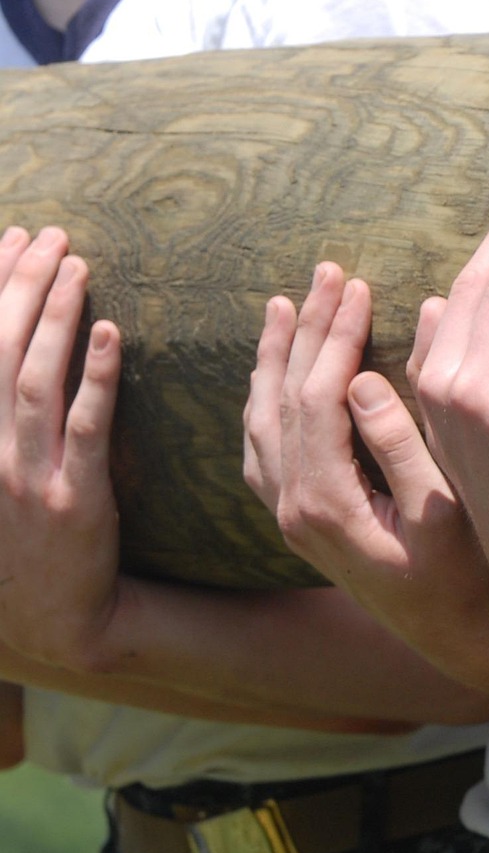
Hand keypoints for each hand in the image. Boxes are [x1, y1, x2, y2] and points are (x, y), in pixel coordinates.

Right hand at [0, 226, 122, 669]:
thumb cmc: (24, 536)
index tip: (10, 237)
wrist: (53, 617)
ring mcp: (24, 475)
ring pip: (33, 380)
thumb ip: (1, 407)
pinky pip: (85, 429)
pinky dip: (97, 378)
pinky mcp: (73, 500)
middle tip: (51, 234)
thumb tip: (17, 342)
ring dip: (55, 316)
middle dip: (20, 284)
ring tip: (78, 264)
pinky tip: (113, 334)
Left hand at [243, 261, 488, 651]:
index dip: (336, 337)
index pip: (317, 397)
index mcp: (326, 502)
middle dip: (306, 330)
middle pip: (281, 398)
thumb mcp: (445, 513)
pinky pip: (261, 447)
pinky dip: (265, 398)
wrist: (453, 637)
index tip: (360, 288)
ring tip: (285, 306)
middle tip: (327, 274)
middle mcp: (292, 508)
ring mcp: (288, 516)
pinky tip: (275, 374)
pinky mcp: (296, 521)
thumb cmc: (468, 576)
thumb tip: (368, 381)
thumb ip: (403, 446)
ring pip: (260, 420)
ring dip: (275, 358)